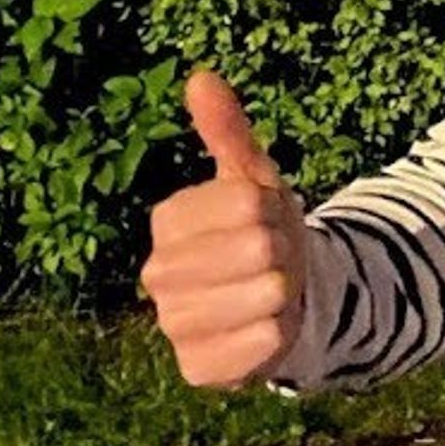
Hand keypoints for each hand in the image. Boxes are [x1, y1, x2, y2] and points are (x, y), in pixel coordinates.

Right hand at [139, 69, 309, 387]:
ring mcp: (173, 324)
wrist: (281, 300)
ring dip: (286, 292)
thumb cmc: (263, 231)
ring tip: (272, 291)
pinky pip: (259, 344)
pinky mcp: (196, 369)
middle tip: (275, 258)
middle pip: (257, 248)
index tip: (267, 217)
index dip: (274, 207)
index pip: (245, 201)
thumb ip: (227, 130)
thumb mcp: (252, 178)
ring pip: (262, 296)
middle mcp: (159, 275)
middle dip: (284, 250)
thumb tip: (201, 77)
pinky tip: (270, 327)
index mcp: (168, 221)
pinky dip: (278, 334)